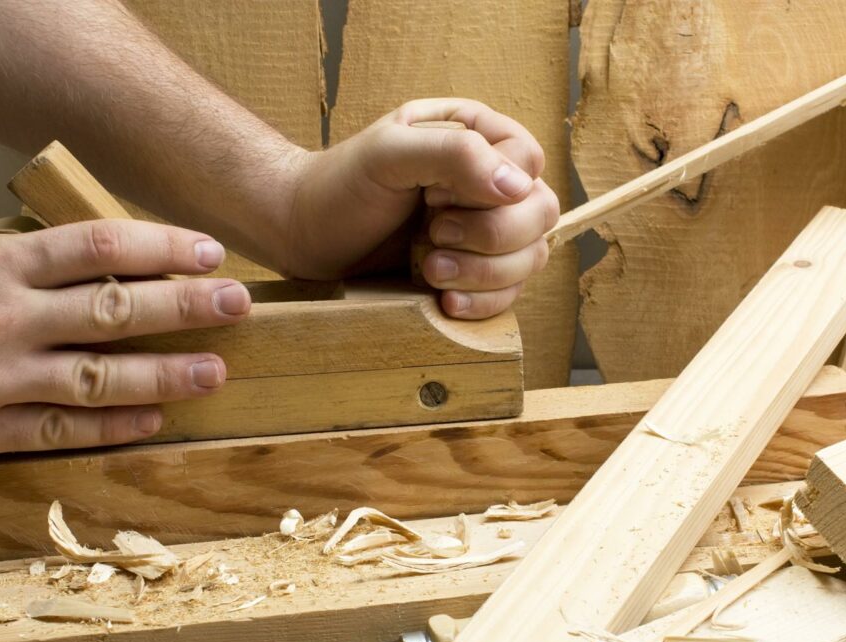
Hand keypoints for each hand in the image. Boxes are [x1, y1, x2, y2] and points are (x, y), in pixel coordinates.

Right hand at [0, 220, 251, 459]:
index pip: (97, 246)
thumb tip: (124, 263)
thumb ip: (36, 260)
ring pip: (98, 379)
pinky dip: (115, 426)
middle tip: (237, 303)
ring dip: (166, 375)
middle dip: (185, 307)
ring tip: (216, 371)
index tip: (209, 251)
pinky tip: (157, 417)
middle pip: (111, 310)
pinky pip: (63, 431)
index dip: (162, 248)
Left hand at [276, 98, 559, 318]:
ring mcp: (487, 230)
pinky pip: (511, 294)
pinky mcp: (477, 274)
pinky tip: (444, 300)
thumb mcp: (389, 153)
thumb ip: (454, 154)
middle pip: (540, 213)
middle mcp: (490, 181)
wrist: (305, 235)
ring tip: (429, 271)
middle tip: (433, 237)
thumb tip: (519, 187)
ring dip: (485, 274)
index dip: (492, 190)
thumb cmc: (341, 185)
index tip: (433, 198)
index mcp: (477, 136)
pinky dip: (483, 302)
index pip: (529, 163)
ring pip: (532, 257)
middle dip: (490, 237)